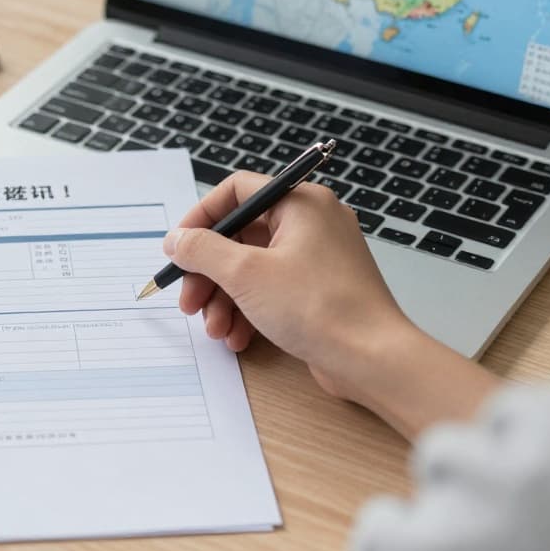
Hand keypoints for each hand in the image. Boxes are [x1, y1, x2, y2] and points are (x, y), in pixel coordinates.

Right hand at [163, 172, 412, 399]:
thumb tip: (177, 240)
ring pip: (252, 268)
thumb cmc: (321, 308)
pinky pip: (272, 291)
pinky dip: (249, 311)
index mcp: (301, 203)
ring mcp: (317, 258)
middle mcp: (312, 224)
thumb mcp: (245, 274)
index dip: (201, 218)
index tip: (179, 247)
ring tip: (214, 328)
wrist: (372, 359)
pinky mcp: (319, 290)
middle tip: (188, 299)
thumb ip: (202, 250)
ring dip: (224, 299)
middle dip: (208, 272)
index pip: (237, 191)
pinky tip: (238, 337)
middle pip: (240, 236)